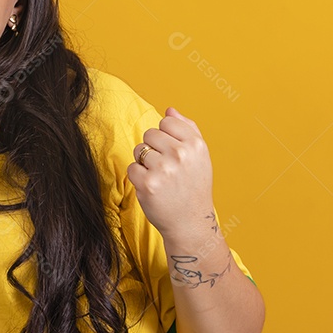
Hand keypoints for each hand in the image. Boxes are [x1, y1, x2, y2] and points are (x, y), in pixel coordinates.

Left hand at [127, 107, 214, 239]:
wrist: (190, 222)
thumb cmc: (193, 187)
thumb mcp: (200, 156)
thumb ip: (187, 129)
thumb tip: (169, 109)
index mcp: (196, 144)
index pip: (166, 121)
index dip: (165, 137)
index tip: (173, 153)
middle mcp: (181, 154)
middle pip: (149, 133)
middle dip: (153, 148)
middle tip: (166, 168)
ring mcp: (164, 169)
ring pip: (138, 150)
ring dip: (144, 163)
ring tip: (160, 177)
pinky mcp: (147, 184)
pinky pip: (131, 168)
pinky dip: (137, 177)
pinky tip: (152, 187)